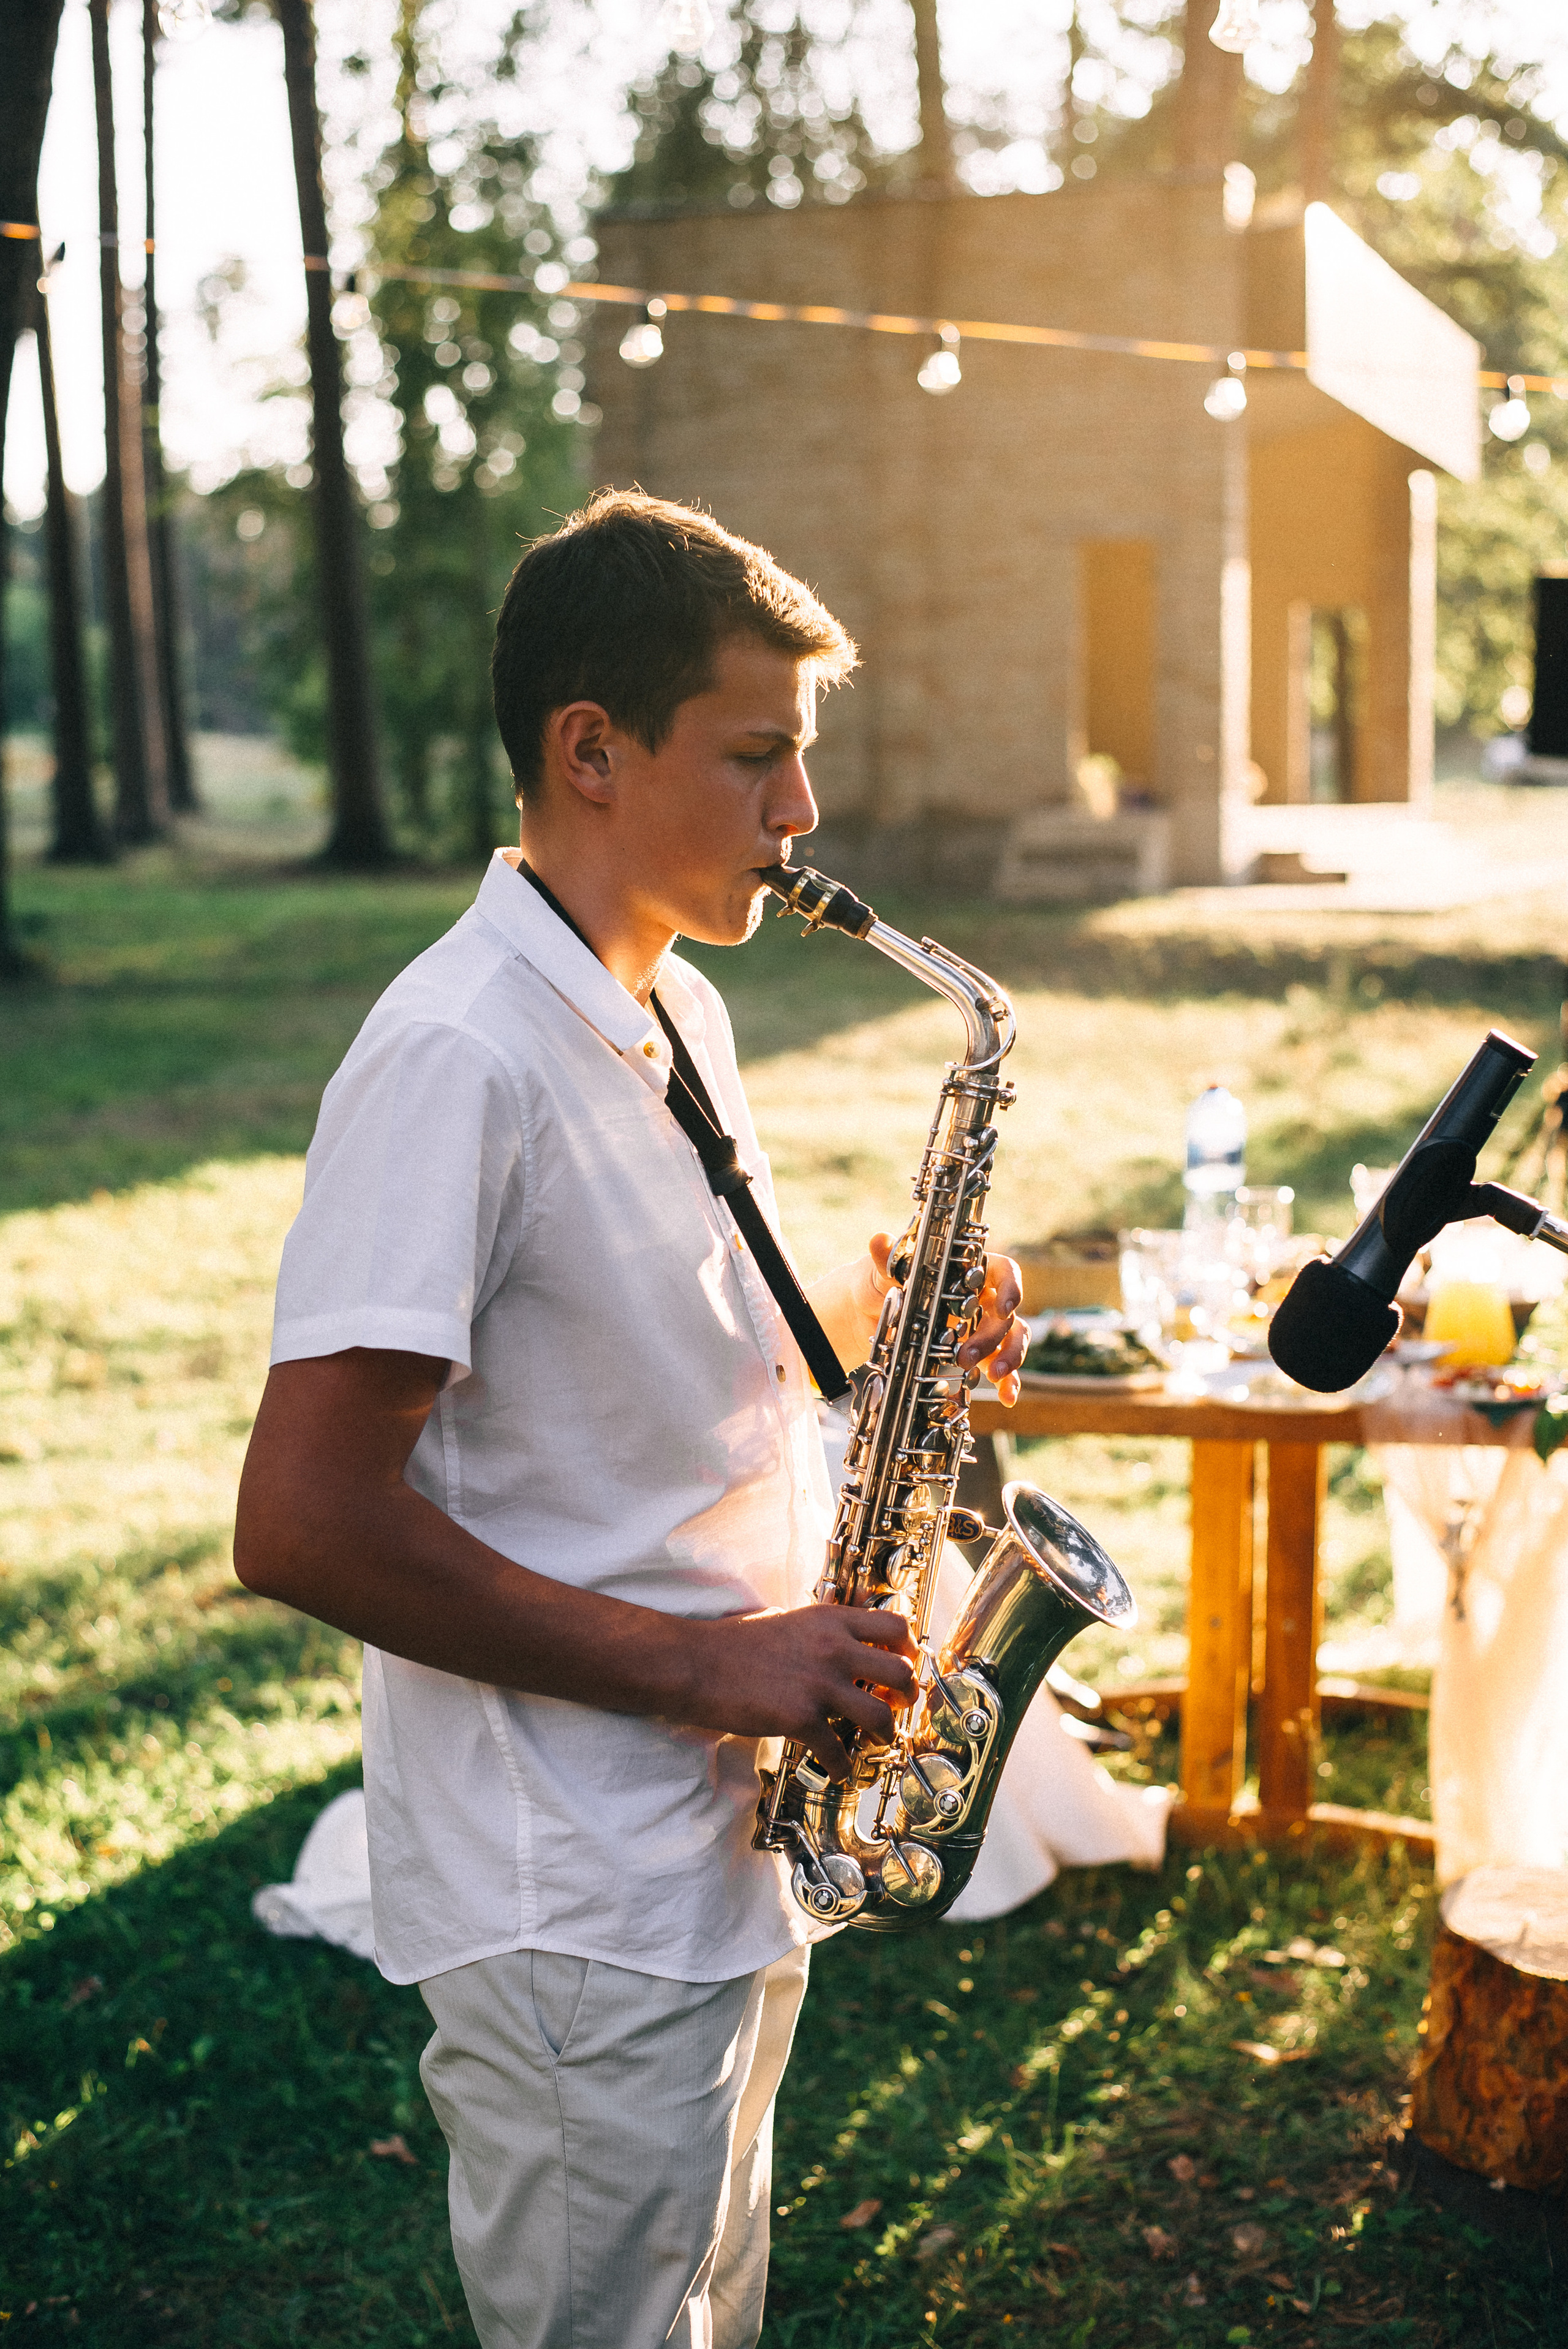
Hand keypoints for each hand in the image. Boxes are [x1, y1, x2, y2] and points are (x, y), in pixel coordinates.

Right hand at [690, 1602, 916, 1778]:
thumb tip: (845, 1648)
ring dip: (885, 1733)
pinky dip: (842, 1766)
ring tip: (877, 1740)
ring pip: (880, 1715)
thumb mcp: (789, 1622)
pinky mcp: (801, 1718)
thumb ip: (822, 1633)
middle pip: (900, 1672)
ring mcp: (819, 1684)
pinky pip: (838, 1751)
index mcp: (831, 1620)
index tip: (906, 1662)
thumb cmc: (735, 1643)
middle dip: (907, 1694)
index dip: (909, 1647)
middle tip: (900, 1704)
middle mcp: (833, 1649)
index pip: (895, 1624)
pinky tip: (837, 1769)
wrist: (698, 1664)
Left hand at [867, 1235, 1026, 1406]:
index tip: (1006, 1307)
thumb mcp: (880, 1272)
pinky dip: (1008, 1382)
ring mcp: (980, 1327)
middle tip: (965, 1356)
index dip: (1010, 1287)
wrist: (865, 1315)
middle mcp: (981, 1297)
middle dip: (991, 1337)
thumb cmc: (880, 1283)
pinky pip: (999, 1367)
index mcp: (968, 1271)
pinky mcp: (975, 1354)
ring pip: (1010, 1339)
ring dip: (1009, 1357)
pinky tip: (1007, 1396)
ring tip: (995, 1375)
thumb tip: (879, 1241)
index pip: (1002, 1272)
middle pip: (1004, 1314)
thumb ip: (888, 1260)